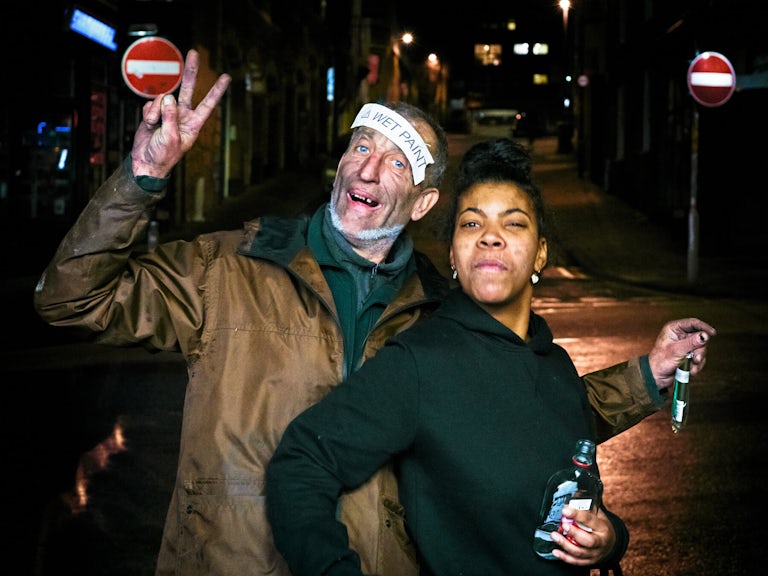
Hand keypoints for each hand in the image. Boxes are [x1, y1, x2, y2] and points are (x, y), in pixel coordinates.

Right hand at [131, 49, 231, 177]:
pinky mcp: (154, 112)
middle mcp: (182, 115)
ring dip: (156, 112)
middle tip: (193, 53)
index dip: (217, 90)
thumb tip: (168, 97)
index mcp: (193, 124)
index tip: (225, 77)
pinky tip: (149, 125)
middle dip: (190, 71)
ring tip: (156, 127)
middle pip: (188, 89)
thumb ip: (170, 116)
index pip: (208, 104)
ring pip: (163, 98)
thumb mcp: (171, 137)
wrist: (145, 162)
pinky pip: (150, 105)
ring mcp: (168, 112)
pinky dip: (147, 114)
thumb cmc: (163, 155)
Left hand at [550, 506, 614, 565]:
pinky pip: (576, 561)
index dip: (577, 515)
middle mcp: (601, 542)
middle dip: (573, 533)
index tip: (565, 510)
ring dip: (565, 545)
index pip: (590, 520)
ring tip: (554, 536)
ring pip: (580, 552)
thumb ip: (584, 509)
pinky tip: (556, 551)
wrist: (611, 542)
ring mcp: (595, 554)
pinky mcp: (589, 561)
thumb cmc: (600, 526)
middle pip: (588, 540)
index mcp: (603, 528)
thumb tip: (568, 504)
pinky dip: (565, 557)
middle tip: (562, 525)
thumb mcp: (597, 514)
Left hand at [648, 318, 716, 390]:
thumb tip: (704, 335)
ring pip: (701, 349)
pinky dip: (696, 365)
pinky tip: (690, 371)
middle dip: (699, 351)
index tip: (712, 333)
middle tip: (696, 359)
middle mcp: (681, 335)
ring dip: (697, 360)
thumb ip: (691, 343)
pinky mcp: (689, 355)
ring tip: (690, 368)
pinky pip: (699, 358)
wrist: (657, 377)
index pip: (693, 323)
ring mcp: (686, 346)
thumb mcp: (676, 351)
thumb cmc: (660, 361)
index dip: (704, 327)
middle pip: (700, 338)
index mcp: (674, 329)